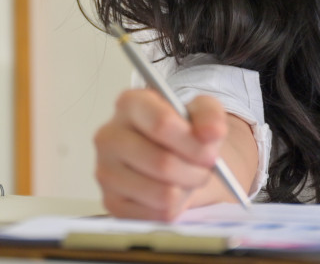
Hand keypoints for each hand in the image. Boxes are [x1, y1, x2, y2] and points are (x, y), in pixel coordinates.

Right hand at [94, 89, 226, 220]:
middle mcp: (109, 136)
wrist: (172, 153)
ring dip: (188, 188)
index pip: (161, 124)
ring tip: (190, 175)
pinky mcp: (112, 203)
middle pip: (163, 163)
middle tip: (206, 166)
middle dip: (195, 170)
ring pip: (162, 193)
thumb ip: (210, 115)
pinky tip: (173, 189)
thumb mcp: (201, 110)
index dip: (193, 142)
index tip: (209, 149)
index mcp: (130, 103)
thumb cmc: (183, 128)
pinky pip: (156, 214)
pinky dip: (176, 206)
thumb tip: (213, 131)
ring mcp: (106, 171)